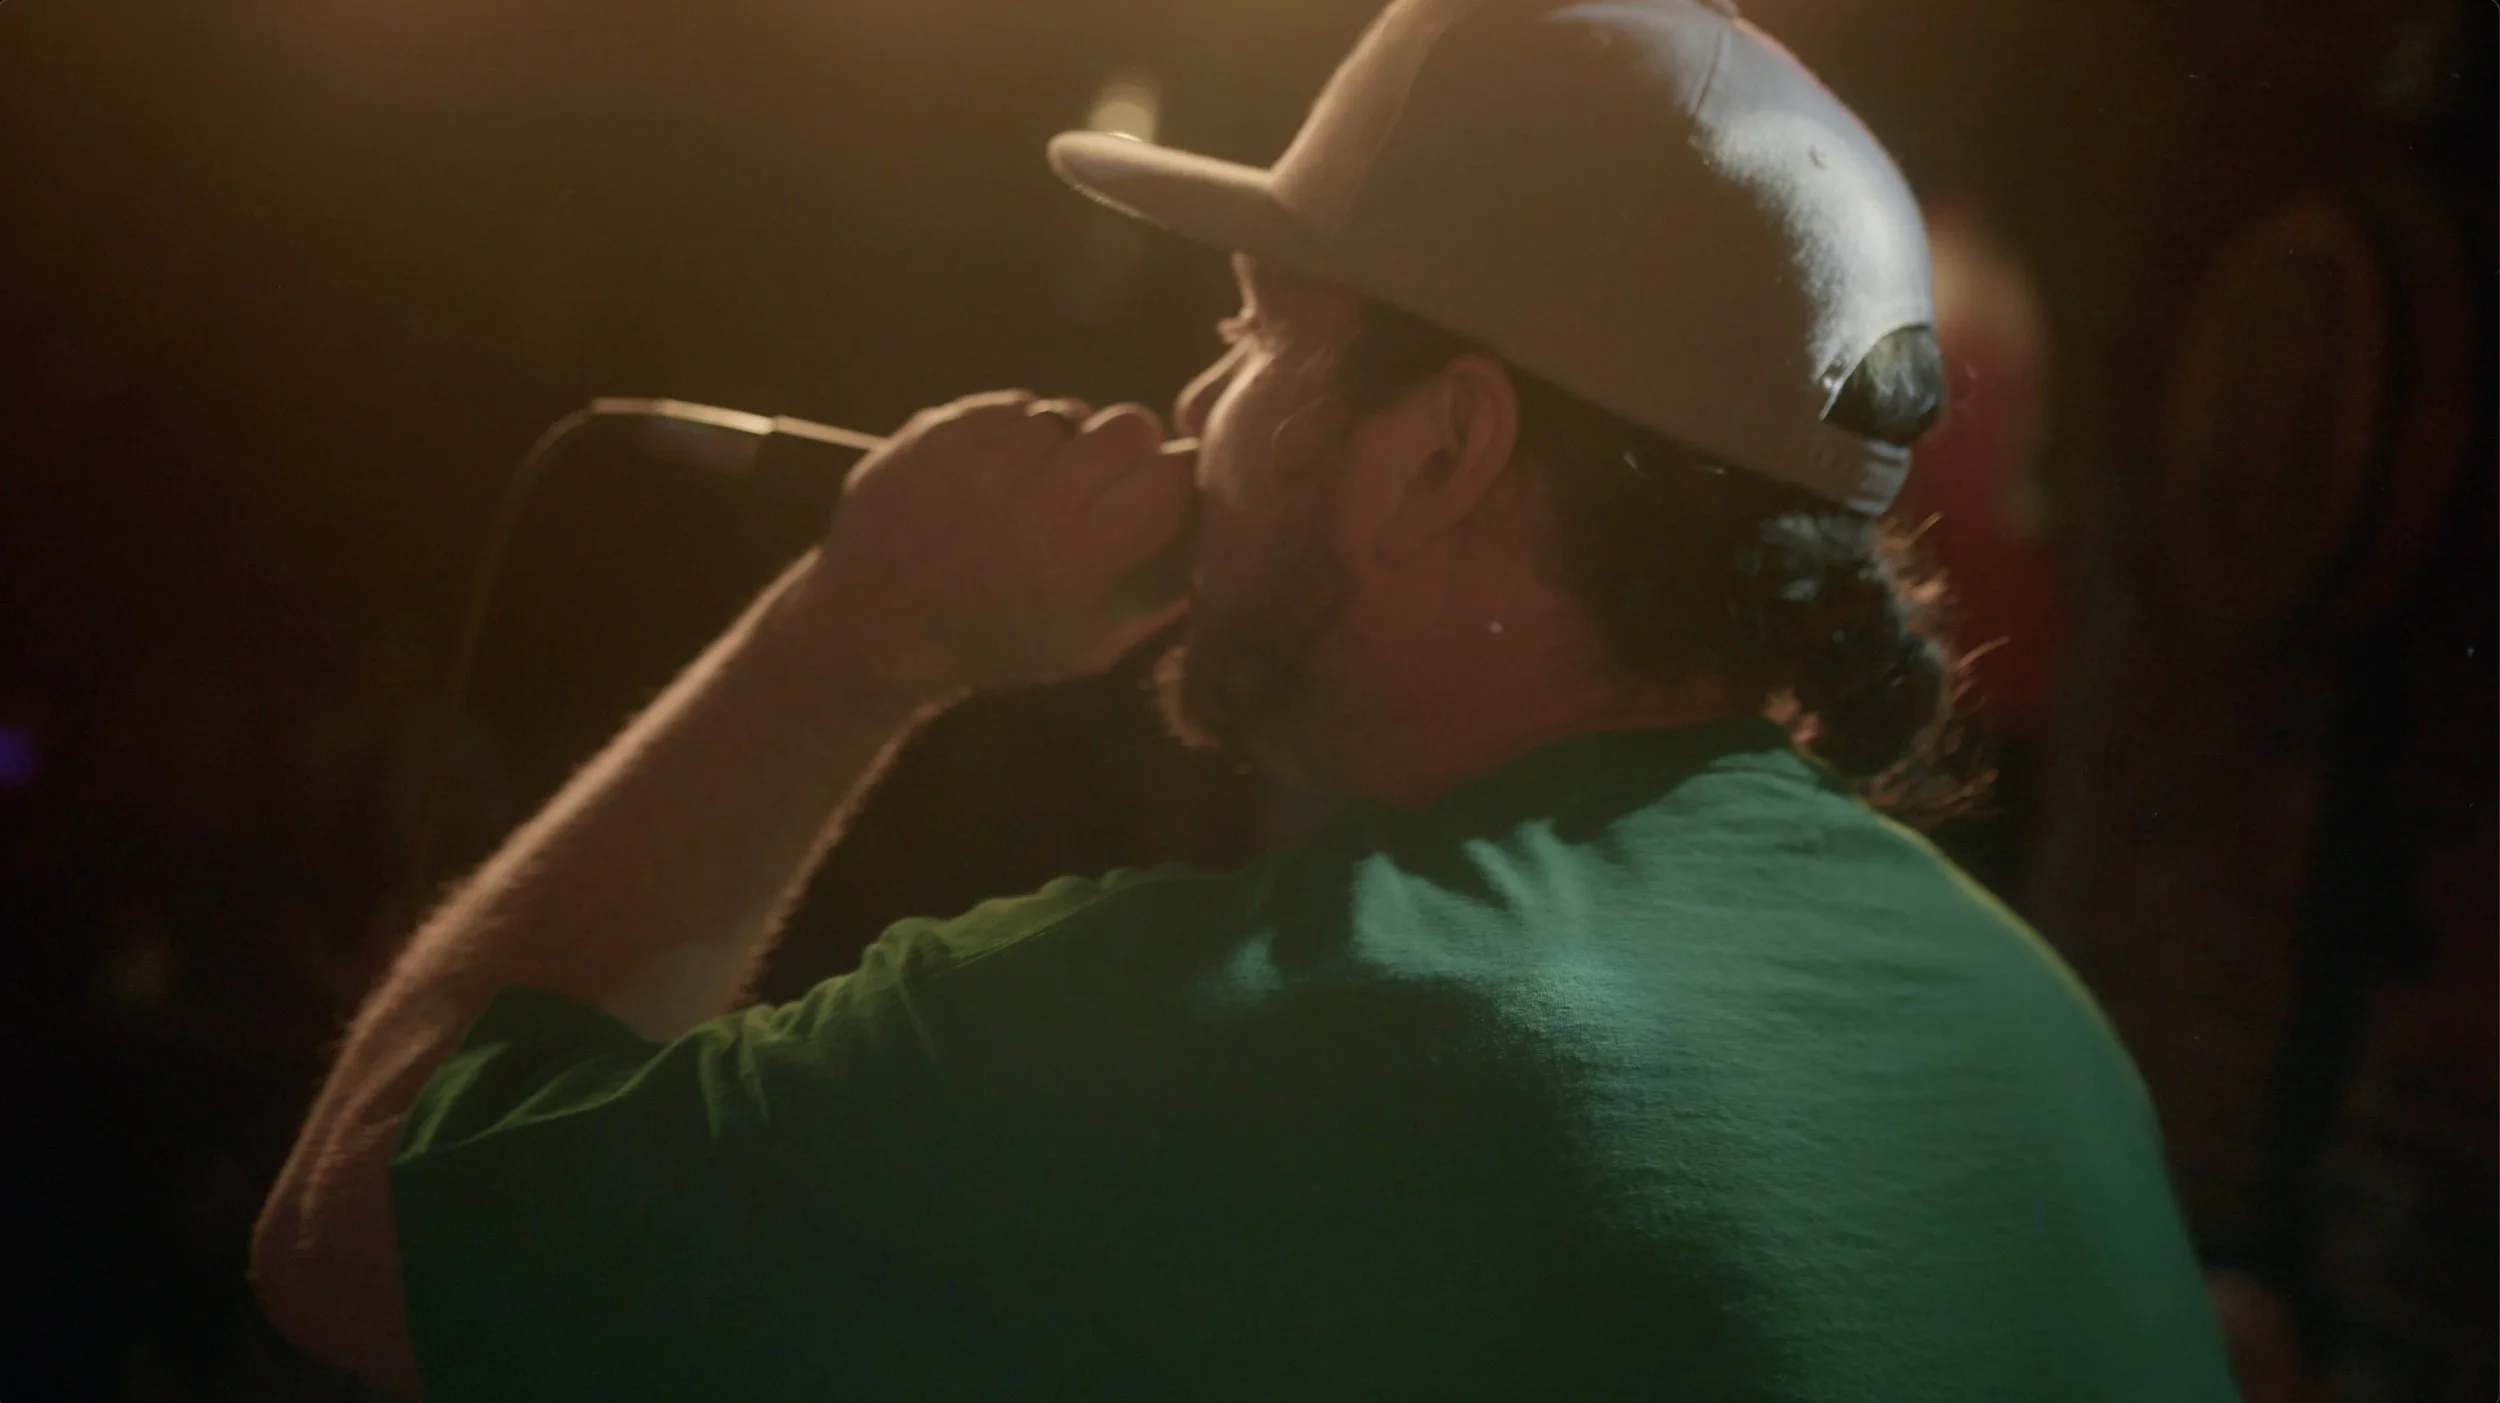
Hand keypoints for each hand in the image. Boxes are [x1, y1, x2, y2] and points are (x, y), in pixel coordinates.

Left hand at [795, 390, 1195, 702]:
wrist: (874, 627)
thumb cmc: (992, 645)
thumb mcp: (1086, 648)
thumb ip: (1155, 602)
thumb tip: (1212, 554)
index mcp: (1083, 555)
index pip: (1173, 474)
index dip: (1178, 478)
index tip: (1165, 493)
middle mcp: (1037, 497)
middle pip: (1130, 425)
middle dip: (1128, 451)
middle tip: (1104, 482)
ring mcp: (984, 457)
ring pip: (1067, 413)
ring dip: (1063, 444)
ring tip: (1034, 485)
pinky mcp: (941, 429)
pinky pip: (1011, 405)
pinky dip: (1012, 433)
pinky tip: (992, 474)